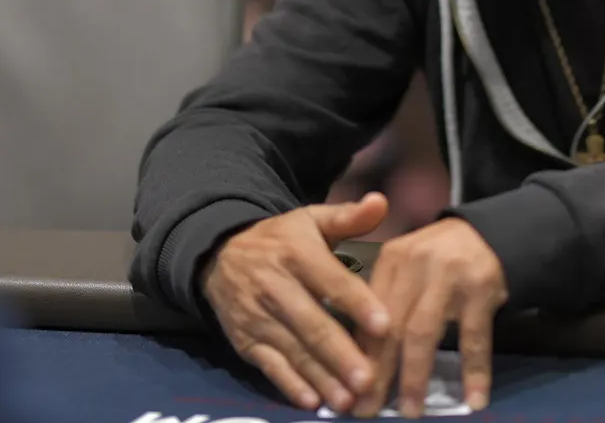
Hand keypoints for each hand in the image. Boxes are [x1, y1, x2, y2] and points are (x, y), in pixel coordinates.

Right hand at [203, 193, 391, 413]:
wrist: (219, 254)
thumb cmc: (282, 240)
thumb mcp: (311, 219)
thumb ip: (349, 216)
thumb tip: (380, 202)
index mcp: (297, 253)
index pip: (332, 281)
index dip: (358, 304)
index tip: (385, 325)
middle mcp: (275, 287)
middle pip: (312, 324)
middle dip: (340, 354)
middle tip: (369, 379)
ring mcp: (258, 318)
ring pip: (294, 351)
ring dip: (321, 377)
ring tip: (349, 400)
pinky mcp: (246, 342)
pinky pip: (270, 366)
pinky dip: (289, 386)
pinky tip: (312, 402)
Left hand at [352, 218, 507, 418]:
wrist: (488, 233)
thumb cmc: (437, 259)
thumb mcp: (406, 266)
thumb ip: (385, 300)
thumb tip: (359, 358)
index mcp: (392, 260)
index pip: (370, 313)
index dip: (358, 354)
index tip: (349, 389)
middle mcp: (416, 265)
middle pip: (390, 325)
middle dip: (378, 372)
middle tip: (367, 410)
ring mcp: (450, 277)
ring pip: (423, 333)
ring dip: (415, 376)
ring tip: (411, 411)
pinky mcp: (481, 290)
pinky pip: (475, 338)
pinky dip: (474, 371)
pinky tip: (474, 399)